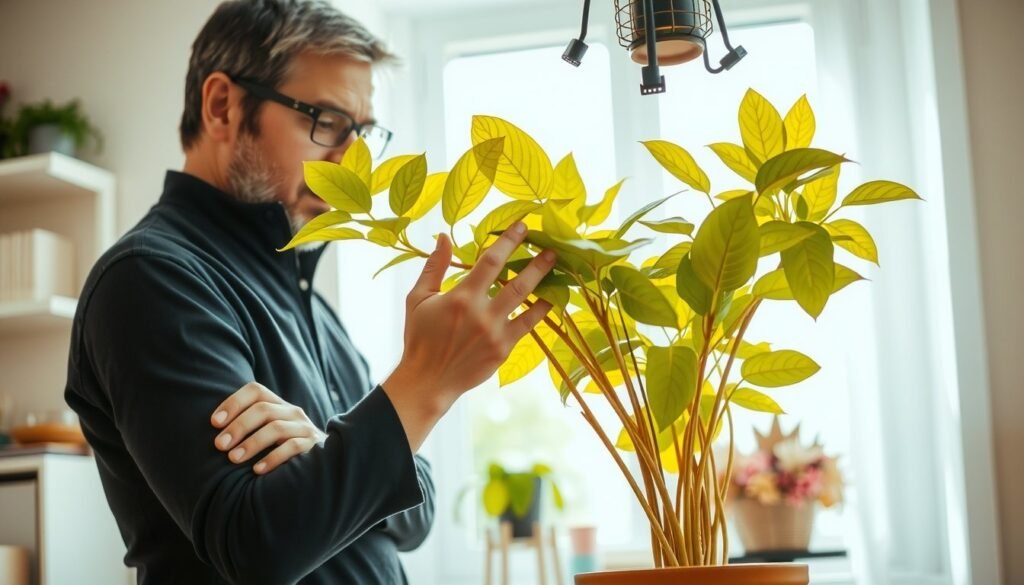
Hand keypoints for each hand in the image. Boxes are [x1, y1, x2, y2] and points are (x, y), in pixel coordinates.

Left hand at [210, 382, 327, 474]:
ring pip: (276, 428)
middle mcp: (292, 412)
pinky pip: (293, 447)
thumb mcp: (267, 432)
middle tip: (219, 445)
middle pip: (263, 409)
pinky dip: (273, 458)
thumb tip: (214, 431)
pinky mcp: (313, 446)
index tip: (214, 422)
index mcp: (278, 405)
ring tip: (233, 459)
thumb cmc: (282, 449)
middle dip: (238, 426)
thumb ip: (249, 426)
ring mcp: (304, 428)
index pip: (255, 391)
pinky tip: (257, 470)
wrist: (323, 463)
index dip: (233, 402)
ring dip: (251, 443)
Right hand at [382, 222, 554, 450]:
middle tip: (552, 248)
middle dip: (536, 263)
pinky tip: (550, 300)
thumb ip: (434, 267)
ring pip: (527, 304)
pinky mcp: (503, 350)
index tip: (523, 226)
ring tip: (557, 270)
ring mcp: (495, 333)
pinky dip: (540, 312)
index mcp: (461, 297)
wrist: (428, 380)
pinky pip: (528, 326)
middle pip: (517, 282)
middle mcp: (481, 314)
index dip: (509, 241)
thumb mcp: (418, 298)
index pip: (491, 262)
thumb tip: (444, 237)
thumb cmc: (419, 337)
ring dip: (544, 284)